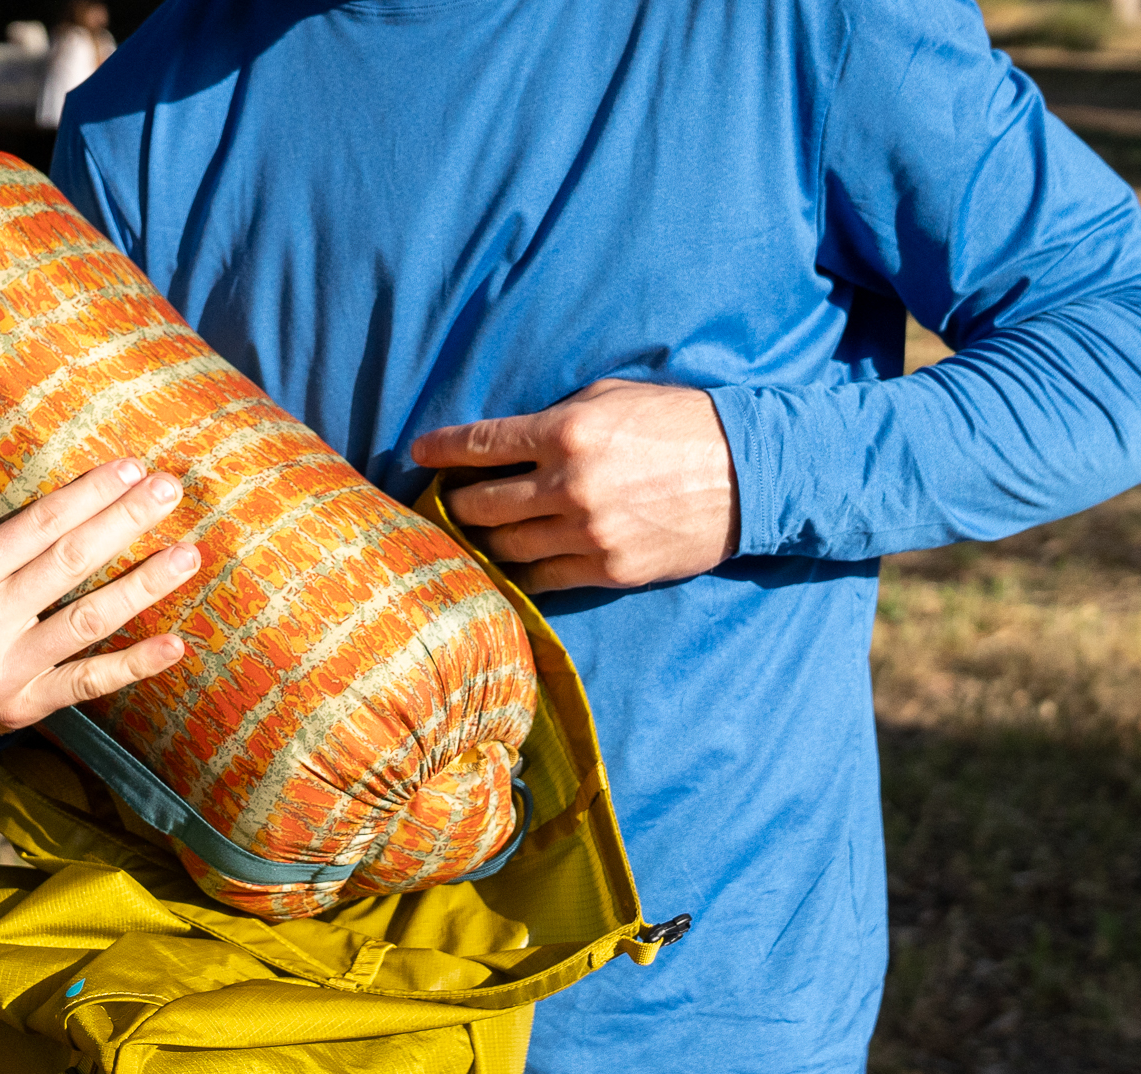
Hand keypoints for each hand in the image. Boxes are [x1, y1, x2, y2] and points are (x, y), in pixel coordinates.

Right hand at [0, 415, 198, 740]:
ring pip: (90, 620)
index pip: (41, 523)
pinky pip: (85, 684)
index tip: (131, 467)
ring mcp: (6, 668)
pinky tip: (175, 646)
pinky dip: (132, 667)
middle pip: (72, 562)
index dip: (91, 493)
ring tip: (188, 555)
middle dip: (127, 522)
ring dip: (144, 587)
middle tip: (169, 490)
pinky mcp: (21, 706)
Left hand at [410, 379, 740, 593]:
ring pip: (502, 547)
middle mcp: (568, 484)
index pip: (480, 445)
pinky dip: (518, 571)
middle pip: (479, 505)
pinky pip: (538, 578)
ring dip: (482, 541)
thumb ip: (555, 416)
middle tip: (446, 501)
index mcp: (567, 431)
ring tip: (474, 534)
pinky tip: (509, 562)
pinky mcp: (606, 569)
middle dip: (455, 502)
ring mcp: (586, 533)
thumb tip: (501, 439)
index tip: (419, 454)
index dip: (441, 449)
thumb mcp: (614, 397)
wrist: (751, 473)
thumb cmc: (680, 423)